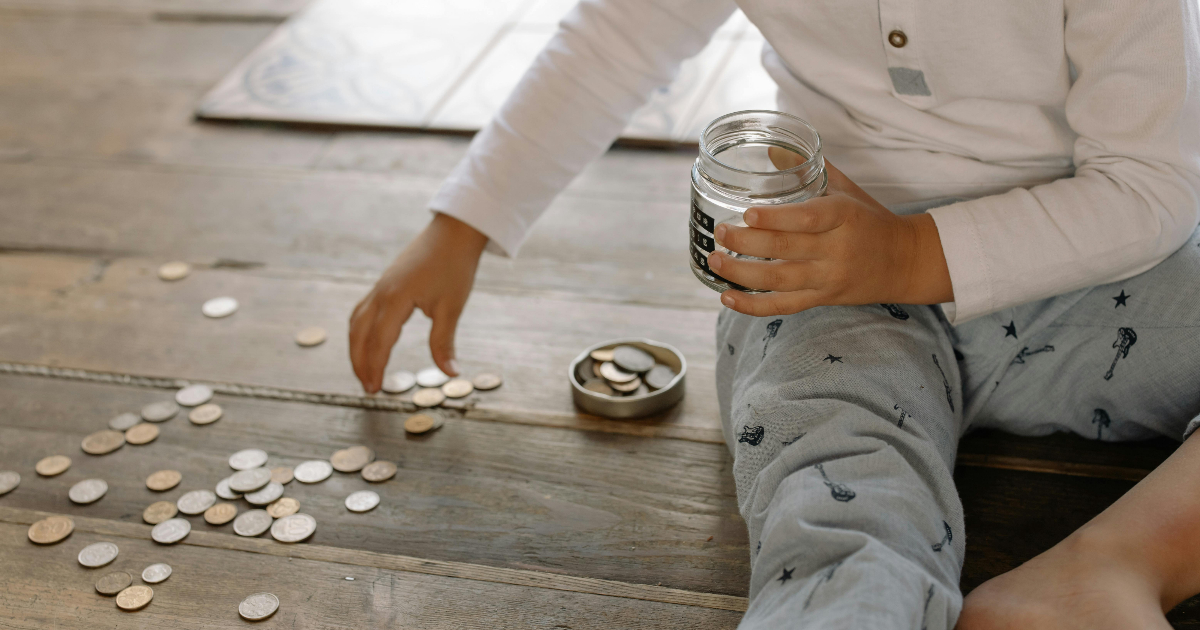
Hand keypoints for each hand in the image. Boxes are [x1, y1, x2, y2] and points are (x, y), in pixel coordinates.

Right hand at [349, 213, 487, 392]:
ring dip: (356, 348)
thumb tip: (450, 373)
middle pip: (359, 335)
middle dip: (360, 363)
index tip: (375, 390)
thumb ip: (444, 342)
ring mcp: (380, 286)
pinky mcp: (384, 283)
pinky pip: (363, 310)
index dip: (375, 368)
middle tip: (368, 388)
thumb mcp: (452, 307)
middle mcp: (381, 293)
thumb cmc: (454, 267)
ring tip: (364, 371)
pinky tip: (366, 341)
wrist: (453, 233)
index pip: (379, 343)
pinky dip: (359, 330)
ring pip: (357, 322)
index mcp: (396, 300)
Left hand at [707, 159, 952, 316]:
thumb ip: (809, 170)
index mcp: (843, 217)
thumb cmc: (869, 220)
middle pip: (785, 249)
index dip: (775, 218)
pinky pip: (784, 307)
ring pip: (779, 281)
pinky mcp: (823, 299)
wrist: (905, 261)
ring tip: (716, 261)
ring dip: (742, 274)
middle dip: (747, 242)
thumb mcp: (845, 190)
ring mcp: (828, 278)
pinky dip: (753, 306)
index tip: (747, 213)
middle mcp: (836, 249)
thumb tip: (771, 148)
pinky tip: (727, 297)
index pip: (807, 218)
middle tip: (720, 233)